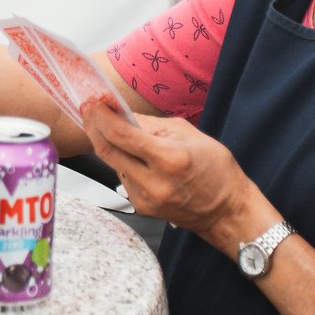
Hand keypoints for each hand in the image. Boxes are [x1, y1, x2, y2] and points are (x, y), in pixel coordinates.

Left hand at [80, 104, 257, 241]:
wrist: (226, 211)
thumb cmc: (216, 170)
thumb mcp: (190, 135)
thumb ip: (152, 124)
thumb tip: (122, 113)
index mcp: (169, 159)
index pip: (122, 135)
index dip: (102, 116)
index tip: (93, 102)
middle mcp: (154, 182)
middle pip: (107, 151)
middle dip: (94, 127)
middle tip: (89, 110)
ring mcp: (145, 198)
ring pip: (114, 164)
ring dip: (108, 143)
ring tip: (111, 127)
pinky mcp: (142, 207)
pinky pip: (123, 177)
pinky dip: (122, 161)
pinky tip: (132, 154)